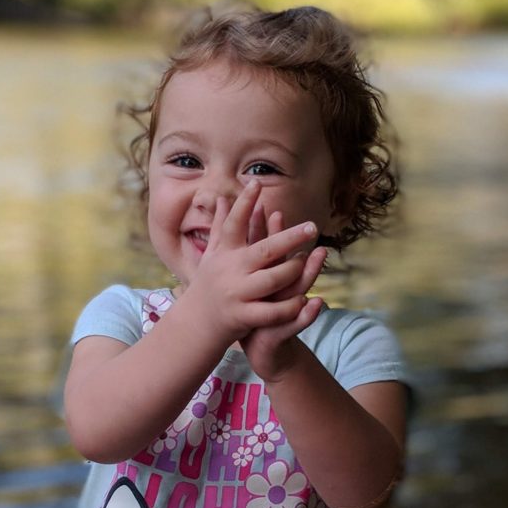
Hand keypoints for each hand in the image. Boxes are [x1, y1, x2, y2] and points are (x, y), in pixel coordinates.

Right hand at [179, 179, 320, 346]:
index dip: (244, 203)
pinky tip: (304, 298)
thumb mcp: (213, 254)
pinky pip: (271, 312)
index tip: (256, 182)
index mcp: (224, 253)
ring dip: (292, 271)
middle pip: (263, 250)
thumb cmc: (208, 284)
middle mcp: (230, 271)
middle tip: (311, 226)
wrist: (195, 324)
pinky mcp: (243, 316)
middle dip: (288, 238)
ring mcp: (237, 294)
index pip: (234, 223)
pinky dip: (288, 306)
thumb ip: (221, 226)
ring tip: (308, 261)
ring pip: (272, 281)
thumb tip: (222, 197)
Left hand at [239, 205, 326, 381]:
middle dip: (293, 241)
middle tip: (307, 228)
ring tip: (320, 256)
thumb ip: (251, 260)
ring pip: (299, 288)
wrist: (263, 351)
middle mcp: (280, 290)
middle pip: (289, 265)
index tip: (272, 210)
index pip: (270, 254)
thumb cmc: (256, 314)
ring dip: (311, 273)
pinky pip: (298, 321)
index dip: (270, 234)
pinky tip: (317, 304)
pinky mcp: (286, 331)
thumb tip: (243, 234)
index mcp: (267, 280)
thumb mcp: (251, 286)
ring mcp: (285, 309)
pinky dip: (307, 313)